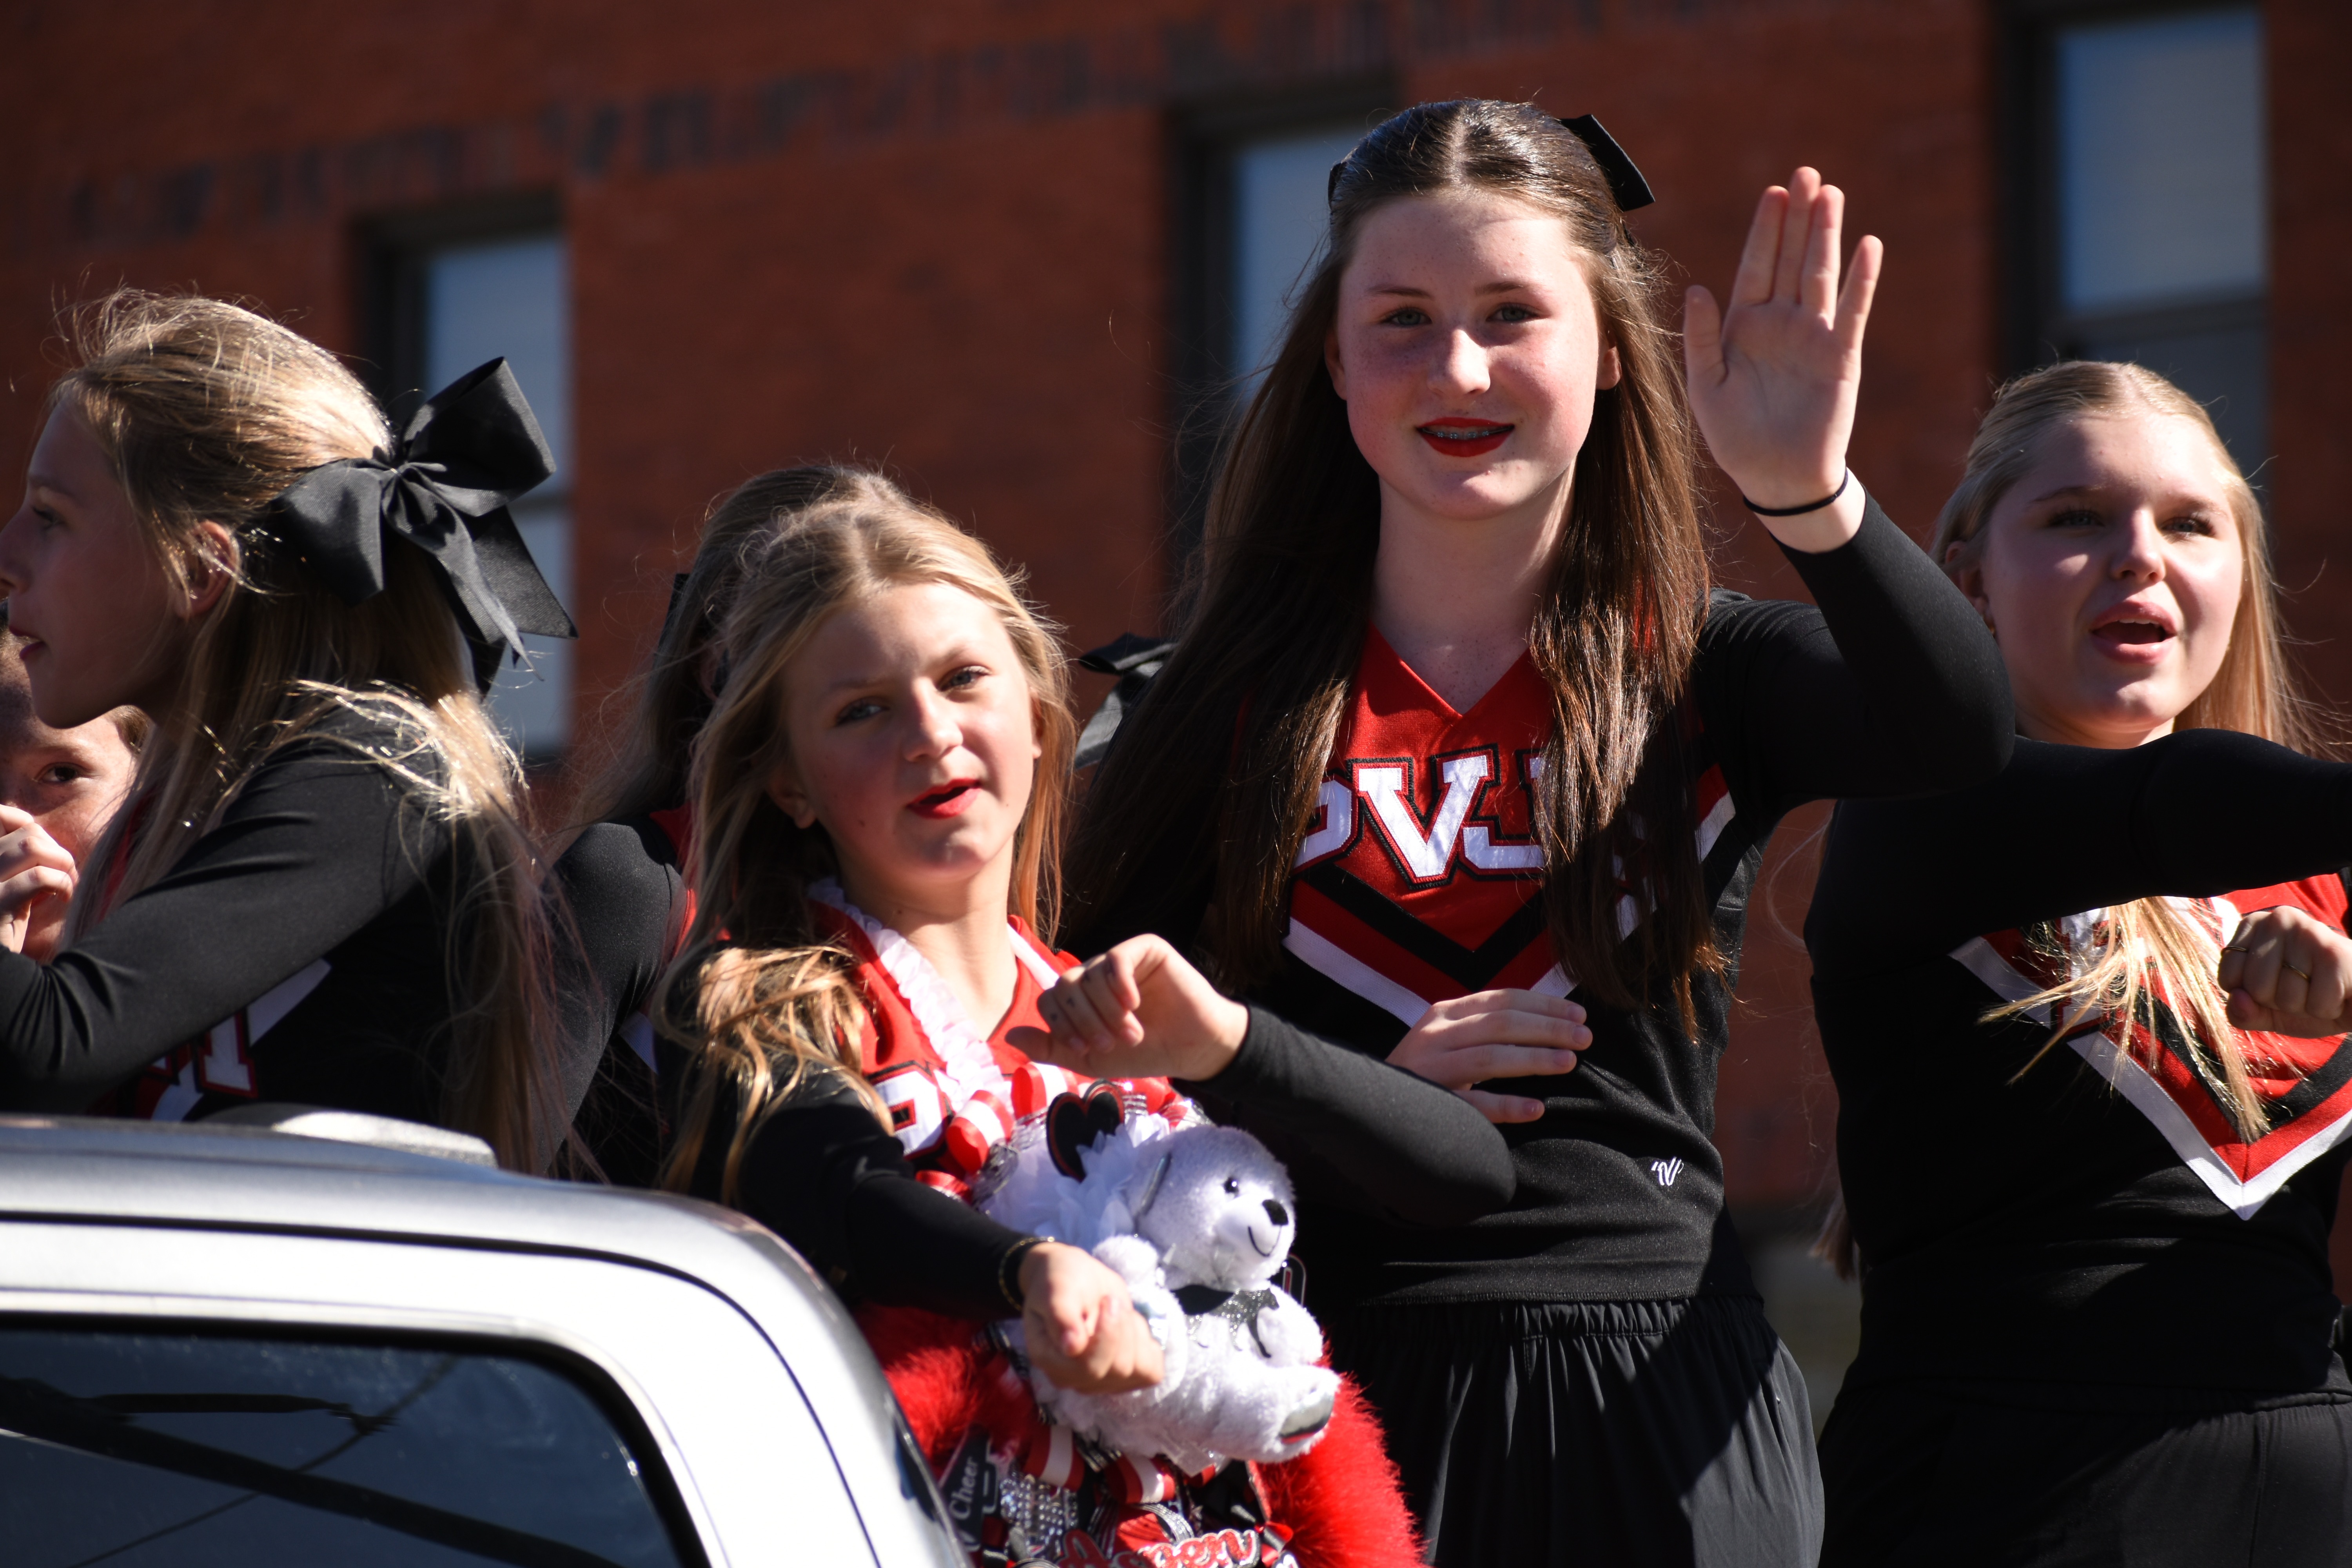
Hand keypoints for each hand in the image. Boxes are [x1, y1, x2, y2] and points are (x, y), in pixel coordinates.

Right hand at [0, 806, 76, 955]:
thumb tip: (39, 834)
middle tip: (64, 873)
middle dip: (56, 849)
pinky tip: (63, 897)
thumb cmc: (4, 927)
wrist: (4, 971)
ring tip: (66, 884)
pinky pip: (38, 877)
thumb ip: (15, 861)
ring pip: (32, 845)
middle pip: (27, 832)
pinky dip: (62, 883)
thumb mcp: (7, 888)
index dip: (23, 821)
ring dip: (62, 862)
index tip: (42, 846)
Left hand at [1008, 934, 1249, 1081]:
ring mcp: (1120, 960)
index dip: (1062, 1026)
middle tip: (1109, 1044)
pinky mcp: (1146, 950)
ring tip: (1132, 1034)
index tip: (1087, 1050)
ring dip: (1108, 1012)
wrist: (1192, 1048)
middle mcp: (1096, 975)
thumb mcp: (1091, 1059)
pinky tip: (1135, 1004)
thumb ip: (1052, 1048)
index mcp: (1081, 998)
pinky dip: (1120, 985)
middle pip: (1065, 985)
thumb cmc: (1145, 1053)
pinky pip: (1117, 958)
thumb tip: (1011, 1035)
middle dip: (1084, 1021)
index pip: (1051, 1000)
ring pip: (1090, 975)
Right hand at [1018, 1241, 1164, 1393]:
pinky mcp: (1124, 1379)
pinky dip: (1147, 1345)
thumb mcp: (1059, 1287)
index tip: (1109, 1300)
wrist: (1076, 1280)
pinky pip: (1151, 1372)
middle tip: (1111, 1300)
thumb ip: (1061, 1315)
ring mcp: (1100, 1383)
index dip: (1109, 1334)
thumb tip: (1071, 1347)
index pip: (1090, 1367)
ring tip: (1117, 1312)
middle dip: (1123, 1327)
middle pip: (1119, 1369)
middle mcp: (1074, 1380)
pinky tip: (1129, 1328)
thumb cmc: (1063, 1282)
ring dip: (1134, 1333)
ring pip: (1137, 1371)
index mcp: (1050, 1360)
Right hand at [1387, 989, 1590, 1122]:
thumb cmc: (1425, 1072)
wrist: (1372, 1104)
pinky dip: (1506, 1106)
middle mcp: (1435, 1034)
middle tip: (1585, 1037)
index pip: (1501, 999)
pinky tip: (1536, 1108)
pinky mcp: (1429, 1103)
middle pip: (1500, 1024)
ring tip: (1569, 1062)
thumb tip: (1546, 1023)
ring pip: (1488, 1057)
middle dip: (1548, 1028)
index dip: (1543, 1005)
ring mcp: (1429, 1068)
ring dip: (1533, 1058)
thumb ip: (1485, 1029)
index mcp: (1444, 1013)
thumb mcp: (1450, 1039)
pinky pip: (1472, 1104)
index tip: (1578, 1013)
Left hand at [1684, 167, 1883, 552]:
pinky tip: (1869, 246)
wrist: (1776, 477)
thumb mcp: (1705, 386)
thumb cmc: (1735, 436)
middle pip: (1791, 259)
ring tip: (1831, 194)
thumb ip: (1702, 338)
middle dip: (1798, 217)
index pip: (1755, 267)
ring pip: (1820, 274)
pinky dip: (1861, 280)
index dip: (1764, 231)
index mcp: (1744, 326)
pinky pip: (1852, 311)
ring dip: (1826, 235)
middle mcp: (1780, 323)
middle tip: (1806, 173)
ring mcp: (1813, 336)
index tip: (1773, 193)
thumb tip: (1697, 289)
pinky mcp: (1840, 356)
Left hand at [2219, 906, 2351, 1035]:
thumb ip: (2241, 1012)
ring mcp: (2308, 932)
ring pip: (2285, 997)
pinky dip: (2328, 1009)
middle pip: (2255, 987)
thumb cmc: (2310, 996)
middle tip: (2304, 988)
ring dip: (2305, 1006)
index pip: (2228, 976)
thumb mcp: (2267, 1010)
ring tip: (2321, 988)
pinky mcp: (2335, 954)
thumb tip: (2236, 1000)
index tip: (2276, 984)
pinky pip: (2316, 1005)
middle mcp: (2279, 919)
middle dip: (2279, 1001)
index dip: (2252, 995)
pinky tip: (2339, 992)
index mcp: (2254, 924)